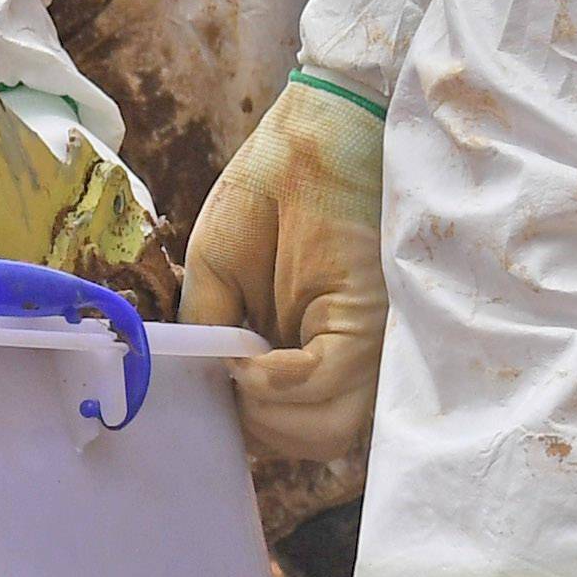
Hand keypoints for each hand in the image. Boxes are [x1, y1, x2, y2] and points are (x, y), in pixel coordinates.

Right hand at [182, 75, 387, 464]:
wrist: (309, 135)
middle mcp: (348, 357)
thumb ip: (214, 338)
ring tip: (234, 370)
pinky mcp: (369, 322)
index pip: (290, 425)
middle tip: (221, 384)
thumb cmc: (267, 191)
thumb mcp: (217, 276)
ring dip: (266, 414)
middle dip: (254, 428)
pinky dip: (280, 384)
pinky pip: (328, 384)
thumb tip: (207, 395)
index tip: (208, 401)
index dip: (246, 426)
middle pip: (312, 441)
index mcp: (311, 348)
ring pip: (326, 430)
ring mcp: (364, 345)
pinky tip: (250, 359)